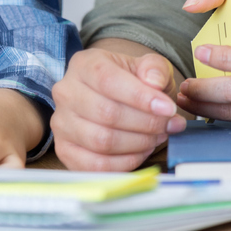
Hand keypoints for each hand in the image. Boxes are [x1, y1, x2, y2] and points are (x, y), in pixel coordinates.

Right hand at [51, 42, 186, 171]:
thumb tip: (154, 82)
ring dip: (138, 143)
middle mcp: (66, 92)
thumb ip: (155, 68)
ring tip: (157, 136)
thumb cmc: (132, 82)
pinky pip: (96, 166)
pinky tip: (141, 151)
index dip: (141, 97)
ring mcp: (61, 124)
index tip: (169, 109)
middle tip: (169, 125)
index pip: (108, 81)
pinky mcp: (64, 150)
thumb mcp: (148, 66)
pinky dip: (125, 162)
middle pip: (106, 113)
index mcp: (84, 65)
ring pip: (102, 141)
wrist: (114, 98)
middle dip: (146, 123)